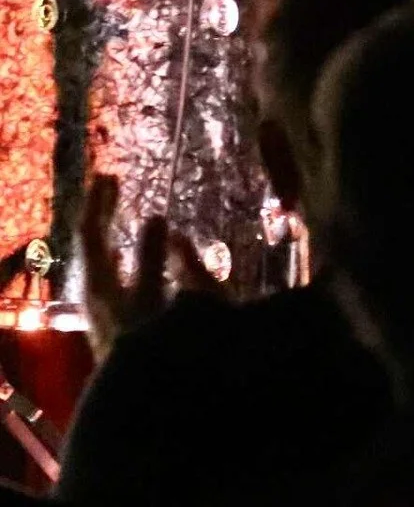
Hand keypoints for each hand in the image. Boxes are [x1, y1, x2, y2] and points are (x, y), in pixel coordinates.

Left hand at [80, 174, 216, 360]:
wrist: (150, 398)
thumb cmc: (154, 346)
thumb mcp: (160, 297)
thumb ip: (156, 258)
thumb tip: (156, 218)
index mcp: (101, 286)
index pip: (92, 236)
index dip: (99, 205)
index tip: (109, 176)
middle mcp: (98, 296)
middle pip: (94, 247)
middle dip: (104, 215)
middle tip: (114, 184)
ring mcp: (108, 311)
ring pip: (105, 262)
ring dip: (118, 235)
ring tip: (132, 218)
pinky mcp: (122, 324)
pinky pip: (117, 277)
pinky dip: (129, 257)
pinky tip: (144, 256)